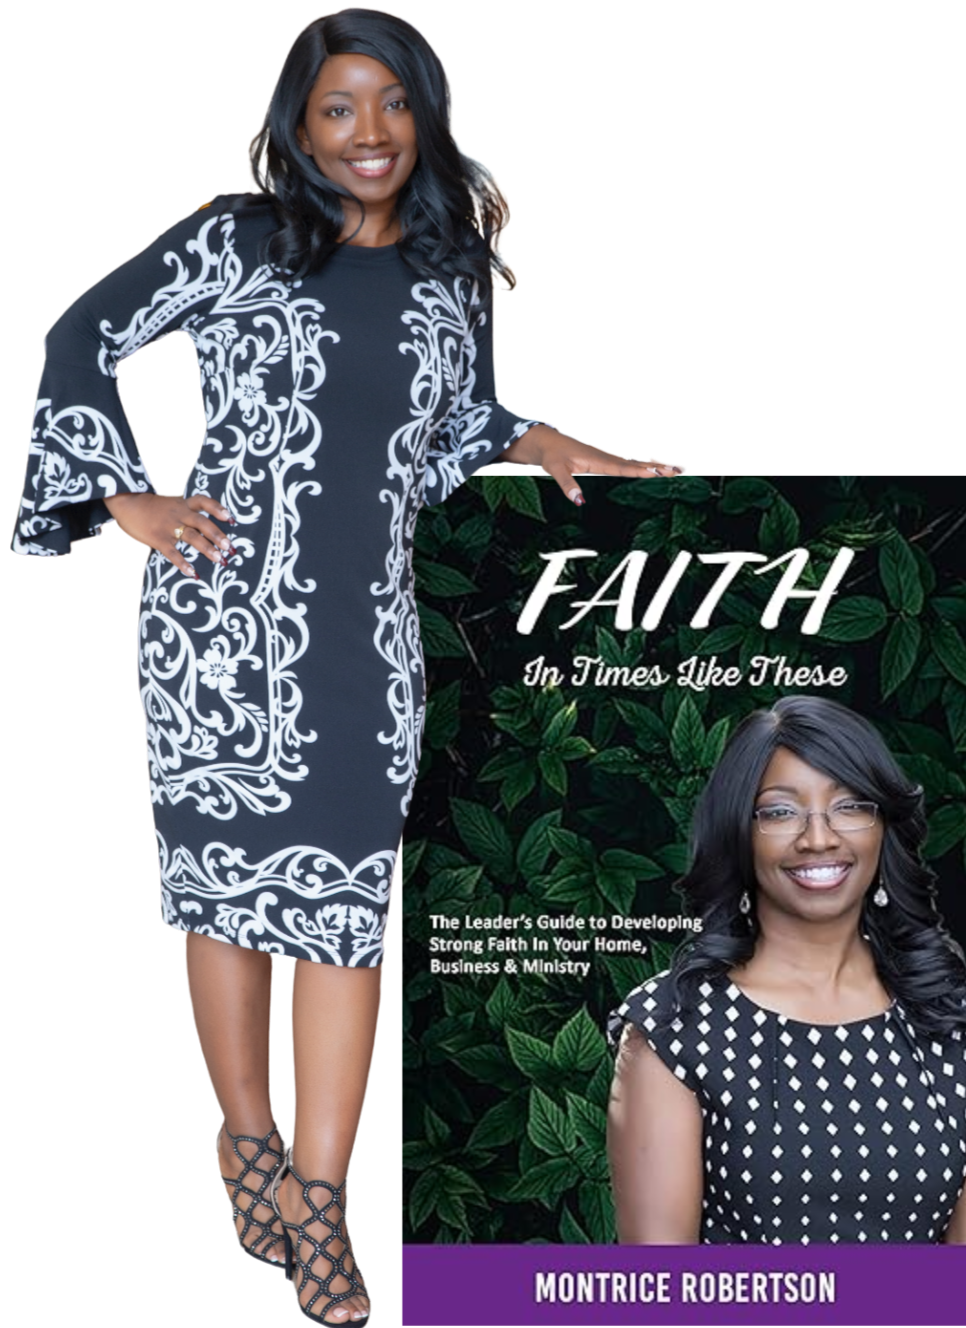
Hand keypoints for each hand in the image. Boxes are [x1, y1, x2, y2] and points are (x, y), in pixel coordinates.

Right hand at [103, 491, 234, 577]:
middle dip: (218, 535)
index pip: (204, 502)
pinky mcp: (158, 538)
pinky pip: (173, 552)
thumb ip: (183, 513)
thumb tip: (200, 528)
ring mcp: (169, 526)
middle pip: (203, 522)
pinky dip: (183, 563)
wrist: (125, 503)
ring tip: (220, 560)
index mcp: (182, 504)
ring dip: (208, 549)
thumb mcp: (169, 504)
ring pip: (193, 537)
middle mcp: (179, 513)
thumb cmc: (148, 507)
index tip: (231, 518)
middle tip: (230, 548)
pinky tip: (192, 573)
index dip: (218, 509)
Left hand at [502, 425, 683, 504]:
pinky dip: (643, 466)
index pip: (623, 468)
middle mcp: (605, 458)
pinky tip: (652, 468)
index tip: (659, 473)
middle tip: (679, 471)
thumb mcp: (556, 471)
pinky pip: (628, 464)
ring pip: (635, 463)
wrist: (544, 442)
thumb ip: (568, 486)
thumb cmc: (550, 457)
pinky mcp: (603, 460)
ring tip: (675, 469)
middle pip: (636, 464)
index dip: (641, 471)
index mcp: (597, 461)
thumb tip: (579, 501)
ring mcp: (606, 458)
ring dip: (655, 466)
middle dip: (657, 468)